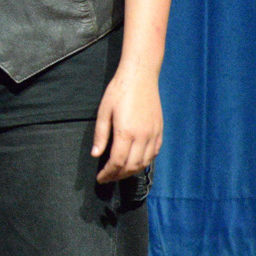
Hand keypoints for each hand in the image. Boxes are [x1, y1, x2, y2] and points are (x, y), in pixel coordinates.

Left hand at [92, 66, 162, 183]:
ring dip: (132, 171)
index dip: (109, 173)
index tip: (100, 178)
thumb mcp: (103, 111)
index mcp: (126, 132)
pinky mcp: (160, 131)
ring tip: (119, 173)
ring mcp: (154, 134)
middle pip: (132, 166)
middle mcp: (143, 137)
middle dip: (119, 175)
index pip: (118, 162)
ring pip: (145, 162)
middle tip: (108, 178)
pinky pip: (154, 153)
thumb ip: (101, 135)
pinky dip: (145, 162)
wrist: (140, 77)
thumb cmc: (118, 91)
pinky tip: (135, 162)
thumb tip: (96, 155)